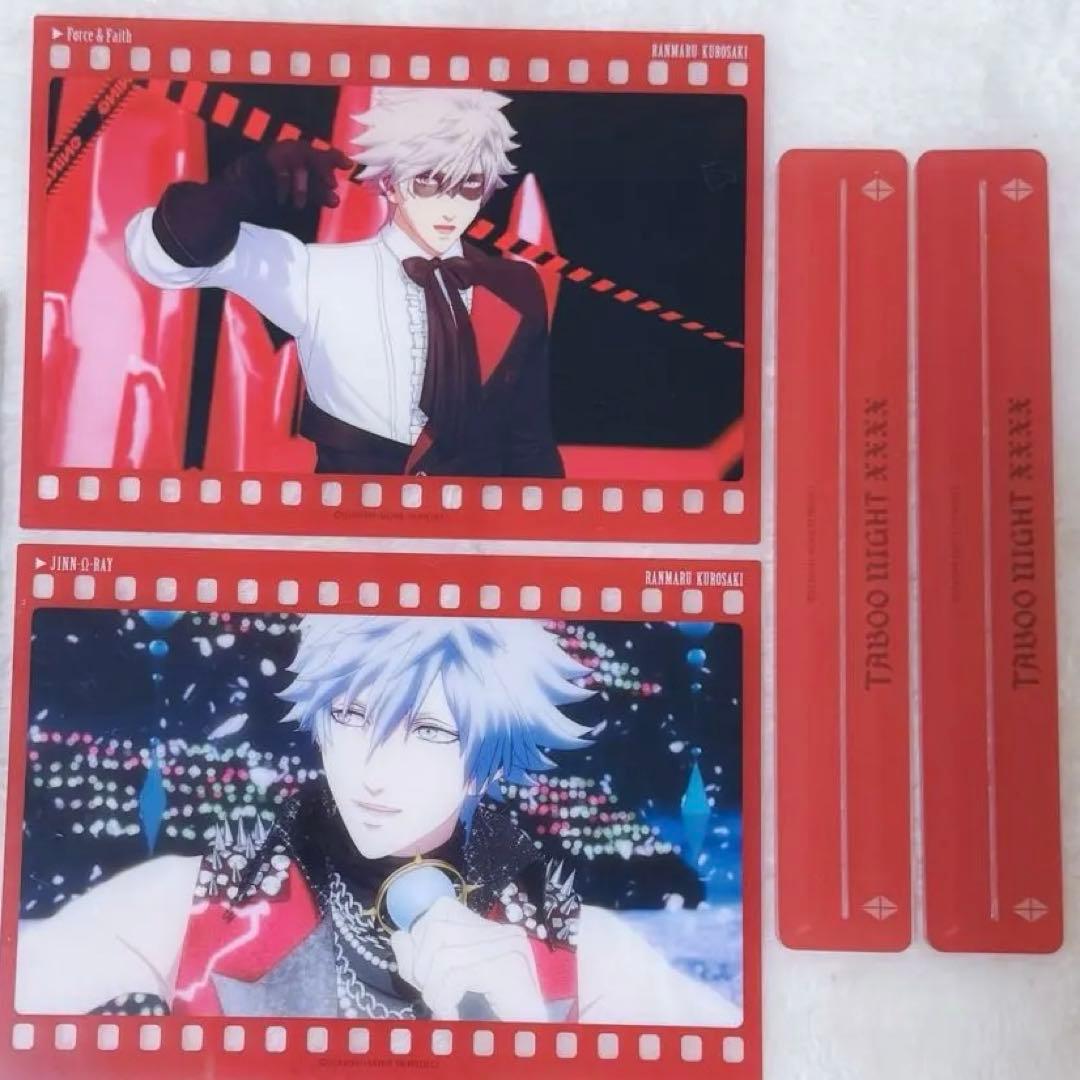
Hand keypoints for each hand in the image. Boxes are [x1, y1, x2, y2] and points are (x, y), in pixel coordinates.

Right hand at [263, 140, 352, 209]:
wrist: (255, 176)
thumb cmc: (288, 182)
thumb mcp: (308, 188)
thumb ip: (322, 194)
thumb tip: (336, 201)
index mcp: (312, 156)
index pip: (328, 154)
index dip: (338, 158)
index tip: (348, 165)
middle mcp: (300, 151)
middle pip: (315, 157)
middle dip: (323, 171)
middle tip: (332, 185)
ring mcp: (285, 152)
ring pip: (298, 166)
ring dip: (301, 187)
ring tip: (299, 206)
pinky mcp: (270, 159)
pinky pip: (280, 174)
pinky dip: (282, 188)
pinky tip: (282, 200)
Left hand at [390, 896, 546, 1021]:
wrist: (533, 1047)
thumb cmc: (492, 1024)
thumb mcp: (445, 986)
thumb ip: (422, 963)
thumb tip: (399, 936)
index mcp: (490, 931)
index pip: (439, 912)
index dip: (419, 945)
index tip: (423, 980)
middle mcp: (503, 931)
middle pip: (435, 929)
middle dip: (421, 968)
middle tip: (433, 999)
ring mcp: (510, 946)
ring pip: (442, 954)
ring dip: (433, 990)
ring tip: (443, 1011)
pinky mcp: (510, 968)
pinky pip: (456, 974)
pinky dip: (444, 1000)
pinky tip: (451, 1018)